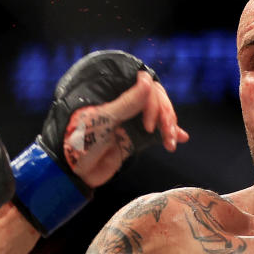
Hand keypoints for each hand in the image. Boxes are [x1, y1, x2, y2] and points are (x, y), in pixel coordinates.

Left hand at [13, 50, 188, 234]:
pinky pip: (155, 133)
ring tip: (173, 140)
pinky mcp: (133, 138)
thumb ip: (127, 103)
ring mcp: (129, 121)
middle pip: (155, 99)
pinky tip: (181, 137)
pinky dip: (168, 134)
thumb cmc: (78, 142)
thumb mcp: (102, 121)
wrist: (71, 173)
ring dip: (169, 125)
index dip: (153, 102)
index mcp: (112, 93)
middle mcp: (123, 104)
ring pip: (158, 116)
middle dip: (164, 114)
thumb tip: (147, 79)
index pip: (144, 87)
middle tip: (166, 132)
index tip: (150, 124)